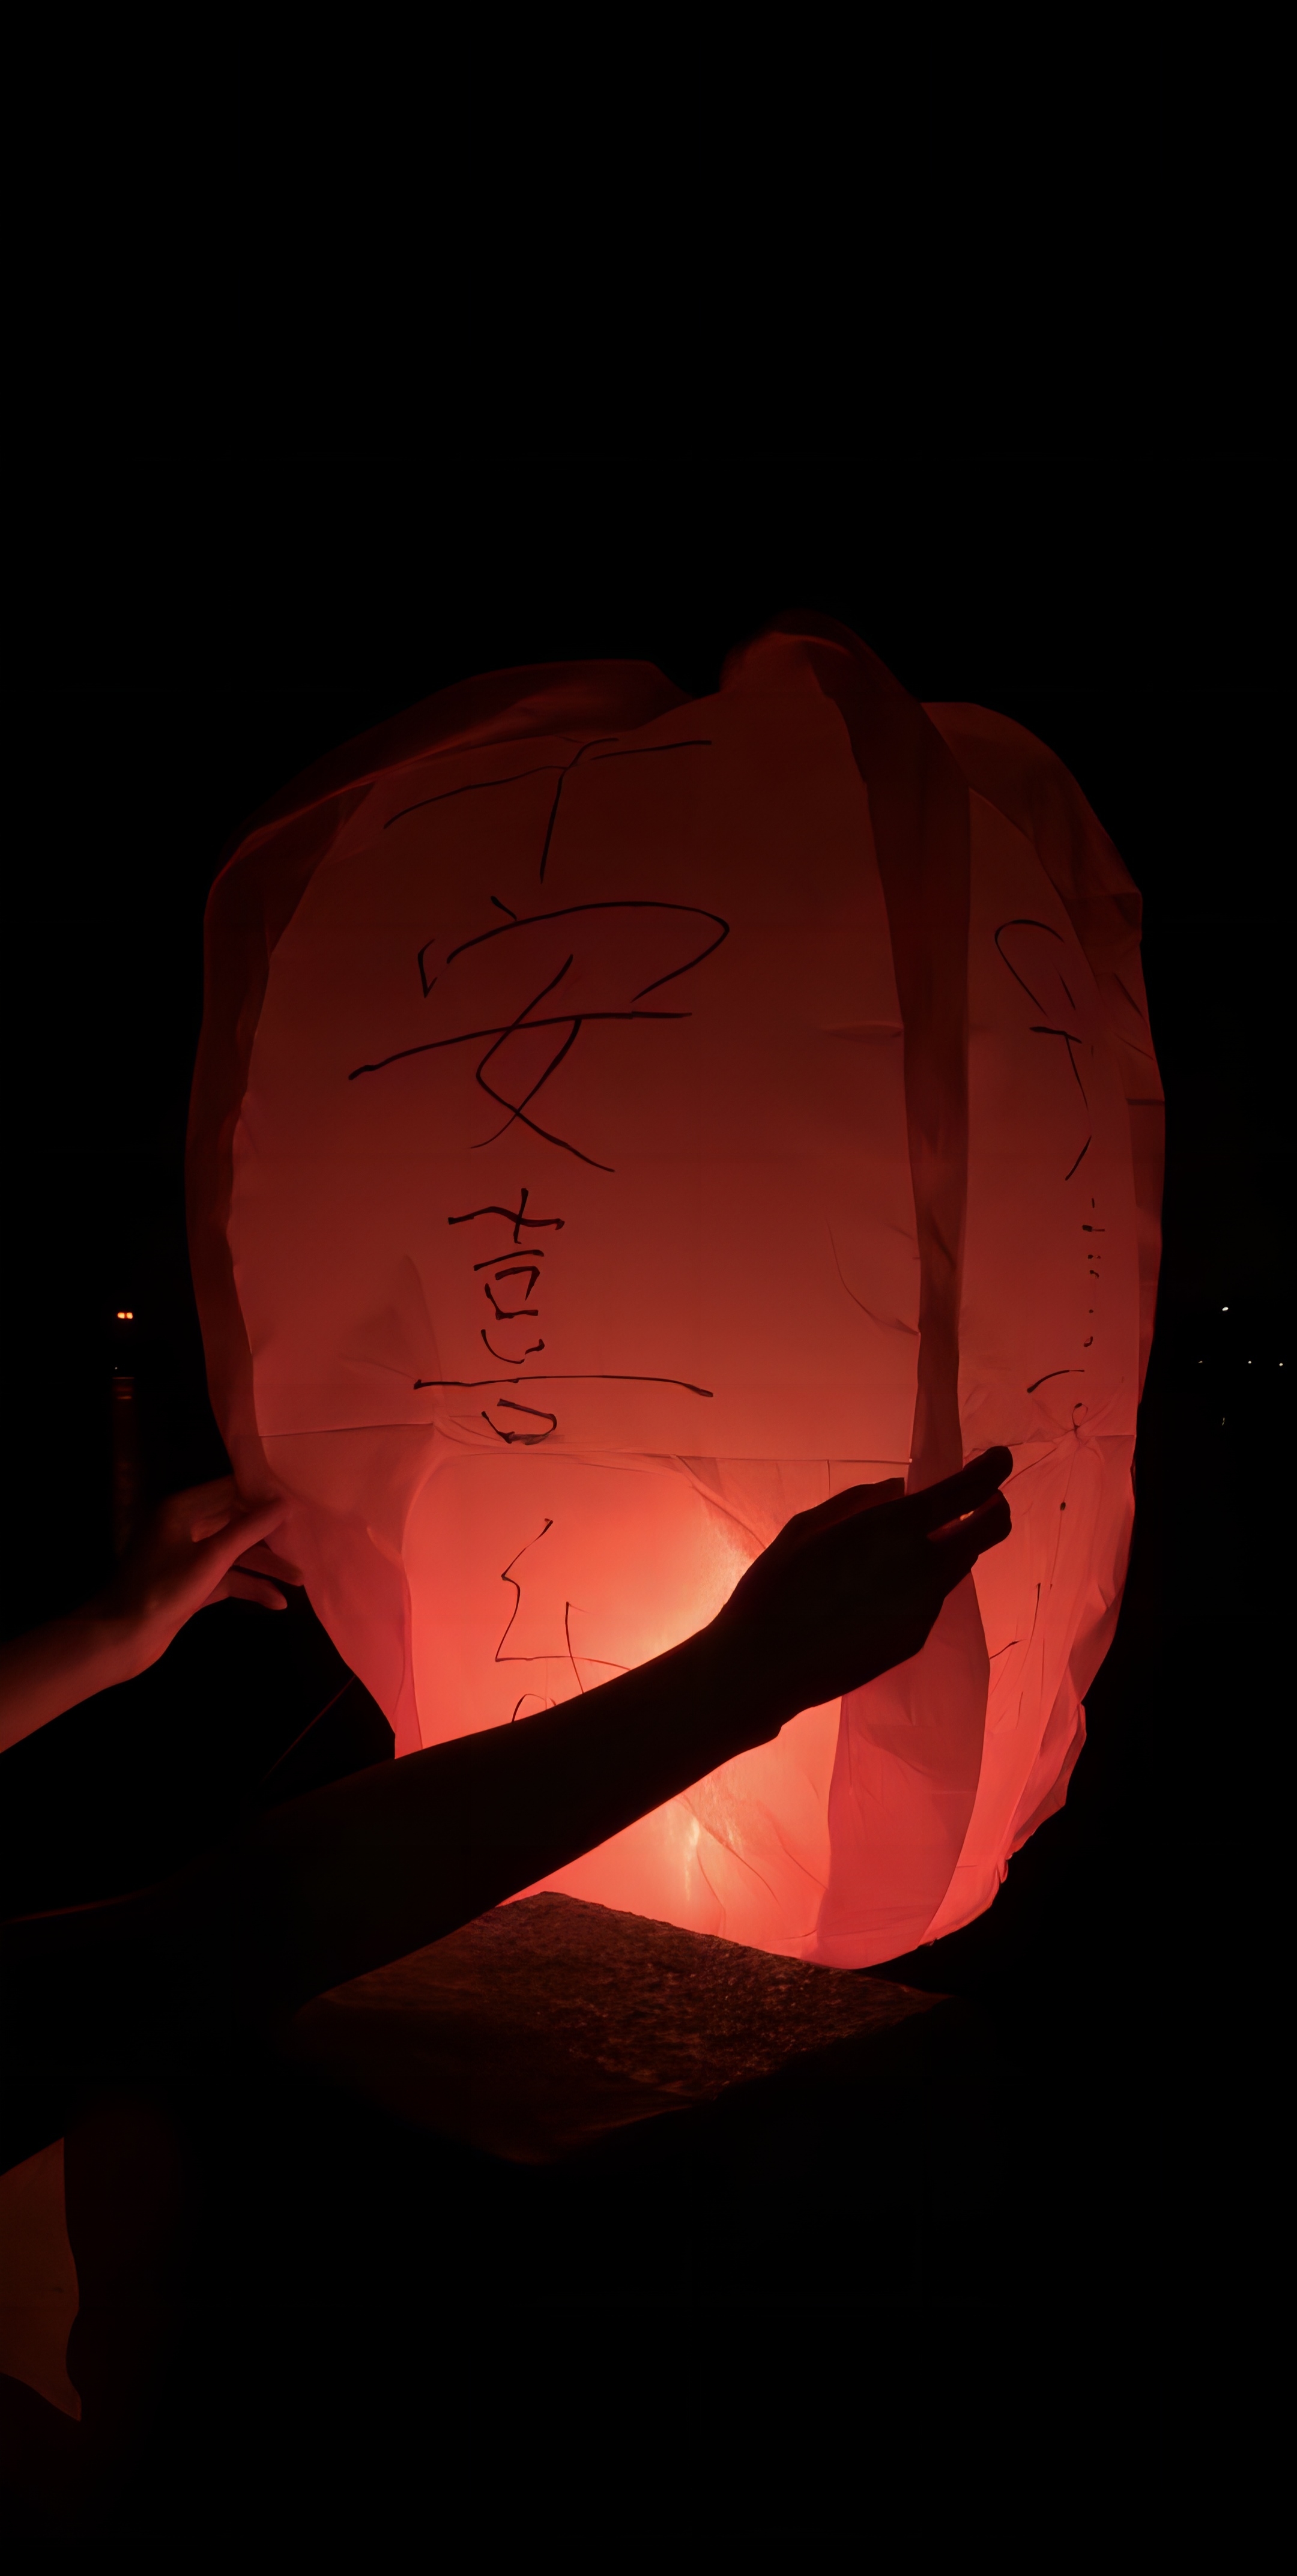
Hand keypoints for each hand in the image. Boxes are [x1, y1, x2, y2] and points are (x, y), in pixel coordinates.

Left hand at [94, 1477, 302, 1673]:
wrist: (121, 1637)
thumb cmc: (164, 1589)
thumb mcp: (212, 1557)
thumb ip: (249, 1528)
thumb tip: (284, 1502)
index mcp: (182, 1509)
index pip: (230, 1489)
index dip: (263, 1494)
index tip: (298, 1500)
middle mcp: (185, 1528)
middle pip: (236, 1523)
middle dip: (269, 1536)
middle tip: (304, 1542)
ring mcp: (187, 1558)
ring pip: (234, 1554)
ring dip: (264, 1566)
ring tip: (299, 1581)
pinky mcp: (191, 1584)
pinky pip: (227, 1578)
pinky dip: (248, 1586)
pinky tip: (275, 1601)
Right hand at [709, 1448, 1012, 1719]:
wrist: (766, 1668)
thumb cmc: (775, 1587)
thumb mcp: (807, 1527)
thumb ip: (859, 1502)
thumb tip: (899, 1489)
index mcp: (895, 1529)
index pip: (967, 1491)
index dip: (992, 1469)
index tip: (1000, 1458)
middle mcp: (924, 1567)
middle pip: (988, 1531)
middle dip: (995, 1506)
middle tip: (985, 1496)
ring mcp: (925, 1607)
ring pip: (960, 1564)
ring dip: (952, 1543)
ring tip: (914, 1539)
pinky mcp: (916, 1637)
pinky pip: (931, 1596)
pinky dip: (923, 1579)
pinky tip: (881, 1587)